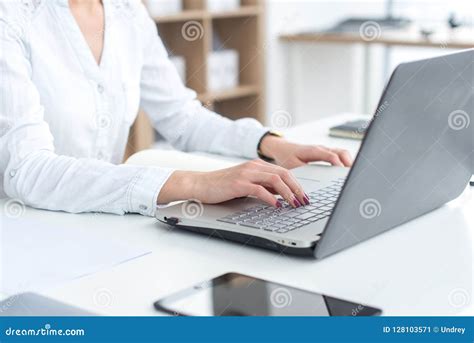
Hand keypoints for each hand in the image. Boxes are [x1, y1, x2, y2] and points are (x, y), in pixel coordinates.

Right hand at [158, 159, 309, 207]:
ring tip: (294, 204)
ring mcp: (246, 173)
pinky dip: (271, 198)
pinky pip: (260, 189)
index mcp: (257, 165)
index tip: (304, 196)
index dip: (297, 184)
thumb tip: (281, 195)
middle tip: (305, 201)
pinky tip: (276, 206)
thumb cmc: (221, 186)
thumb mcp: (245, 184)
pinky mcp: (238, 183)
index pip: (284, 172)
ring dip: (288, 193)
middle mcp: (254, 166)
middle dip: (297, 188)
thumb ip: (263, 186)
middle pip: (284, 174)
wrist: (199, 184)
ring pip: (276, 180)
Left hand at [259, 135, 352, 168]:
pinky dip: (346, 162)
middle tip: (353, 175)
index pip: (331, 156)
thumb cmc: (287, 156)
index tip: (343, 173)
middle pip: (342, 152)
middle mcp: (322, 149)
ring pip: (343, 153)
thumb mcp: (293, 166)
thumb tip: (311, 184)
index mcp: (314, 151)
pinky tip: (347, 173)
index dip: (339, 164)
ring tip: (354, 175)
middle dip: (349, 163)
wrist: (282, 149)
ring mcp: (325, 150)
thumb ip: (303, 172)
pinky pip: (340, 156)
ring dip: (349, 162)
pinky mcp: (326, 153)